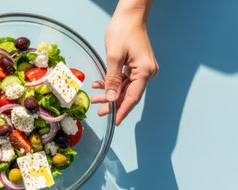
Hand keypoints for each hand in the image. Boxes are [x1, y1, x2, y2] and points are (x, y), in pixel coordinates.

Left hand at [91, 0, 158, 124]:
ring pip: (126, 87)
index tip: (115, 121)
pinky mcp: (137, 65)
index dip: (123, 110)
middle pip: (129, 94)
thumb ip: (112, 79)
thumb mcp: (114, 57)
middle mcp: (147, 71)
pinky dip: (113, 83)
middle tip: (99, 111)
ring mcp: (143, 68)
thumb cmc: (123, 31)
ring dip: (110, 93)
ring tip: (95, 99)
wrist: (130, 15)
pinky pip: (125, 79)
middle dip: (113, 103)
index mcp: (145, 71)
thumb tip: (110, 98)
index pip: (133, 97)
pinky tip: (100, 85)